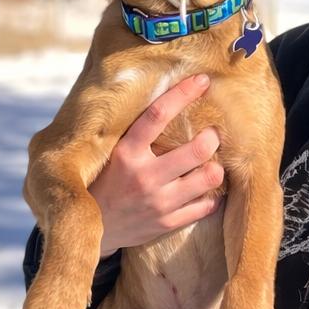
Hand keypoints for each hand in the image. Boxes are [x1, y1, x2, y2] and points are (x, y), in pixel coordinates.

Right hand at [90, 73, 224, 256]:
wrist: (92, 228)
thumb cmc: (105, 182)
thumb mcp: (112, 153)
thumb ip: (136, 134)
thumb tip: (165, 99)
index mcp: (127, 152)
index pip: (158, 114)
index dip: (184, 93)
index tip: (203, 80)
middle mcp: (144, 176)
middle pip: (198, 150)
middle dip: (213, 137)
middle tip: (213, 134)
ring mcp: (158, 202)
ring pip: (209, 178)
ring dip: (216, 167)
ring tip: (213, 163)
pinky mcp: (167, 223)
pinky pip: (207, 206)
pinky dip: (213, 196)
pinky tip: (207, 190)